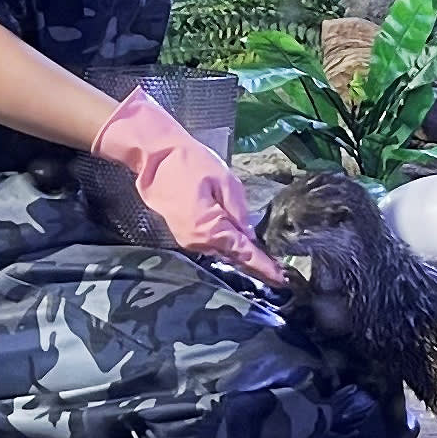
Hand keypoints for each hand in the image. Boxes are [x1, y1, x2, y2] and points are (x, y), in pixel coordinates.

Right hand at [90, 90, 287, 283]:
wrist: (154, 158)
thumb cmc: (189, 164)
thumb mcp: (224, 181)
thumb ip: (239, 211)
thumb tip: (250, 235)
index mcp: (210, 229)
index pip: (244, 254)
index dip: (264, 267)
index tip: (282, 279)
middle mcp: (198, 242)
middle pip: (233, 256)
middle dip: (255, 262)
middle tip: (280, 271)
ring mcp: (188, 240)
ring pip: (222, 251)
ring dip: (240, 252)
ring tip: (263, 257)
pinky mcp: (184, 235)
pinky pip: (210, 243)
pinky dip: (225, 244)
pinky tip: (238, 239)